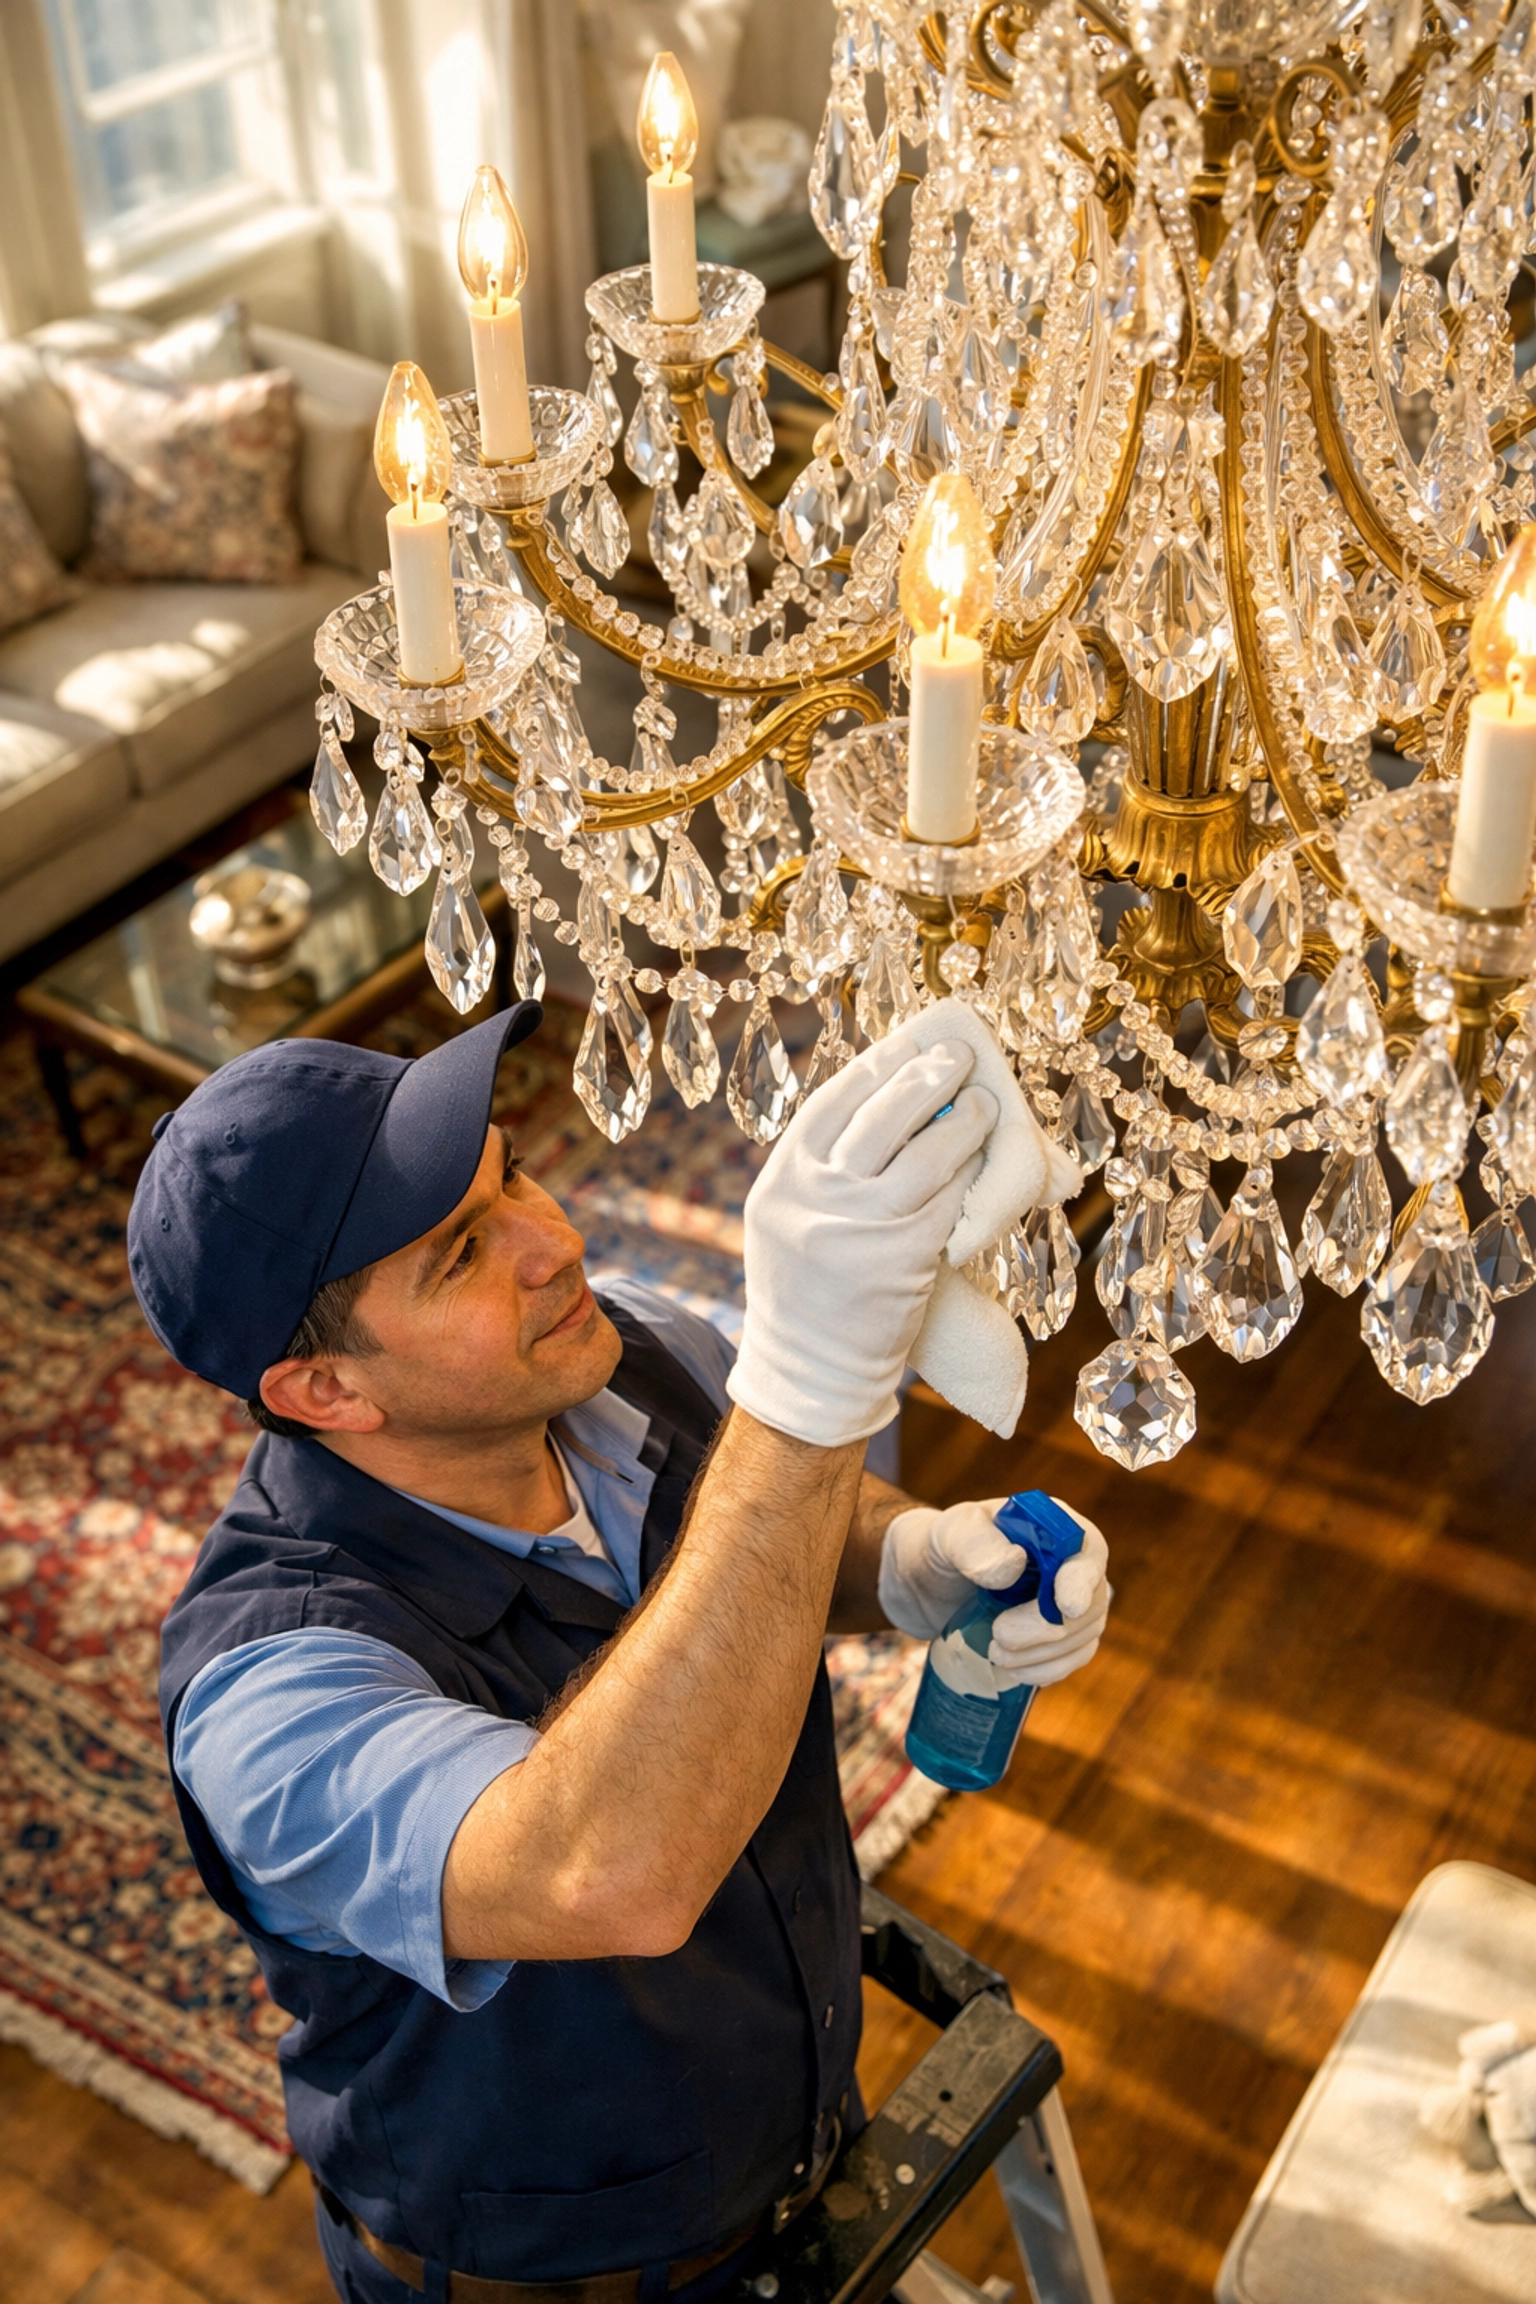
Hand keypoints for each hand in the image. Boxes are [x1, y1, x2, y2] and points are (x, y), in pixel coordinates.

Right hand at [726, 1036, 995, 1446]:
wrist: (811, 1368)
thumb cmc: (809, 1288)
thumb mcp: (791, 1217)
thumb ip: (827, 1169)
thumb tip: (894, 1105)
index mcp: (782, 1179)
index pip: (832, 1103)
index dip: (876, 1068)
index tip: (909, 1043)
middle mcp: (816, 1197)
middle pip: (883, 1116)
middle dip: (927, 1078)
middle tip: (960, 1058)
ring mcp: (859, 1227)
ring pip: (926, 1155)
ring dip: (963, 1123)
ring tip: (985, 1105)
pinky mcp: (902, 1258)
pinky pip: (948, 1201)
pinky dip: (969, 1175)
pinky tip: (982, 1159)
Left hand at [879, 1496, 1110, 1688]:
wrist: (926, 1584)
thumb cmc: (942, 1547)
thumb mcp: (949, 1534)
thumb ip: (974, 1544)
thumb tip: (1013, 1567)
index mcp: (1053, 1527)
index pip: (1088, 1551)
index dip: (1082, 1581)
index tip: (1067, 1608)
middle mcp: (1070, 1563)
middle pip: (1090, 1602)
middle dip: (1047, 1629)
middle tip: (999, 1637)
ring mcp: (1068, 1601)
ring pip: (1084, 1635)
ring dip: (1043, 1654)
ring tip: (995, 1653)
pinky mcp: (1058, 1635)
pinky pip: (1072, 1658)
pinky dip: (1047, 1669)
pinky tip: (1014, 1669)